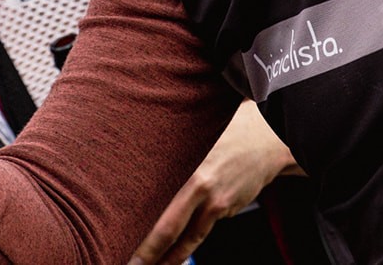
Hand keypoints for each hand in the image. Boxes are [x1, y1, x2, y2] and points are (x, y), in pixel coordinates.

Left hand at [128, 100, 296, 264]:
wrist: (266, 137)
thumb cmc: (221, 131)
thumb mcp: (190, 137)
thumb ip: (167, 157)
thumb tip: (133, 176)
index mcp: (182, 165)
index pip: (150, 201)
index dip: (132, 224)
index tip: (116, 239)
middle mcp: (198, 185)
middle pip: (166, 228)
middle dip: (146, 252)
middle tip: (128, 263)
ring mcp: (215, 201)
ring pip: (184, 237)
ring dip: (165, 257)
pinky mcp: (225, 208)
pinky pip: (199, 232)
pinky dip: (183, 247)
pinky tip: (170, 258)